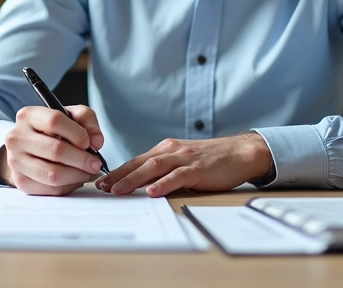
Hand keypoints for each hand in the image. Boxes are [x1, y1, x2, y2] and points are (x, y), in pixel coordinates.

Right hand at [0, 105, 105, 195]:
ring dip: (76, 175)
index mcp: (28, 116)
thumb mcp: (70, 116)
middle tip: (95, 163)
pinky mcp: (20, 181)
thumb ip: (87, 120)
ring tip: (86, 172)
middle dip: (81, 159)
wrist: (28, 148)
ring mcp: (16, 161)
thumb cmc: (52, 130)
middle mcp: (17, 138)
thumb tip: (96, 141)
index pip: (54, 121)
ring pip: (52, 174)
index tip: (88, 142)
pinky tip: (73, 178)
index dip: (76, 133)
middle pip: (55, 150)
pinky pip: (50, 189)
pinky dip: (68, 186)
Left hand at [96, 132, 272, 196]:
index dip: (117, 171)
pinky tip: (152, 192)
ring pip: (154, 167)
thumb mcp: (183, 162)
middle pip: (139, 163)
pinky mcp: (199, 168)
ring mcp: (185, 158)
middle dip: (118, 176)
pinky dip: (163, 183)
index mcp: (166, 149)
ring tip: (118, 191)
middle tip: (101, 188)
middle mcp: (172, 150)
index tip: (101, 183)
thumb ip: (165, 170)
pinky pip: (178, 176)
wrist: (241, 152)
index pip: (136, 161)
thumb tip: (143, 186)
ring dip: (134, 179)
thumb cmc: (212, 160)